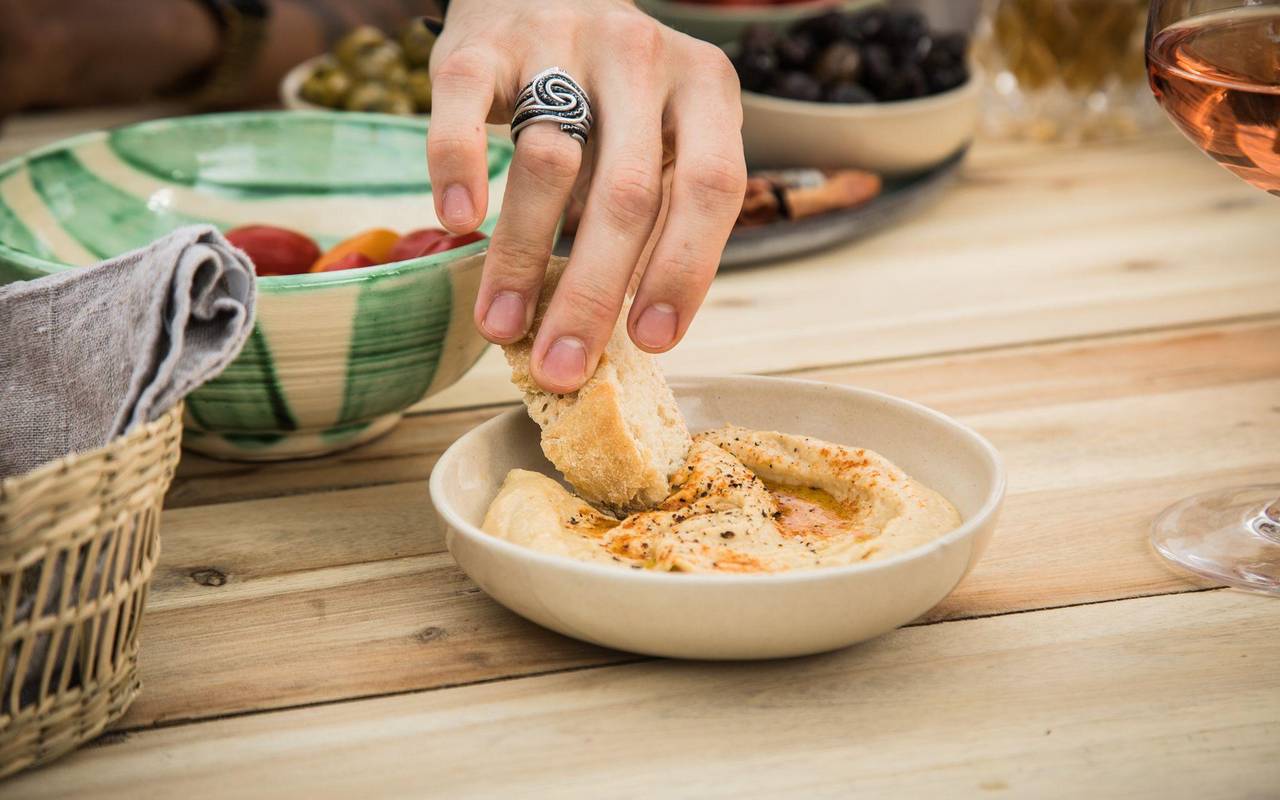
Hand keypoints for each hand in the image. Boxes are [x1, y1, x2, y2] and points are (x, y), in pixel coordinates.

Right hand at [428, 0, 745, 392]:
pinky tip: (459, 223)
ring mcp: (563, 40)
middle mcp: (642, 56)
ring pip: (548, 161)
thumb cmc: (615, 92)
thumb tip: (635, 331)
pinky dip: (458, 167)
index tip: (654, 341)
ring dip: (522, 256)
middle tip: (562, 366)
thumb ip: (662, 211)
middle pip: (627, 193)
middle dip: (594, 295)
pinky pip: (466, 108)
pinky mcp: (485, 41)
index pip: (712, 187)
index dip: (685, 270)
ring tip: (502, 325)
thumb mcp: (664, 136)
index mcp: (706, 87)